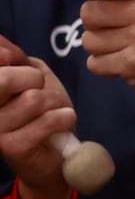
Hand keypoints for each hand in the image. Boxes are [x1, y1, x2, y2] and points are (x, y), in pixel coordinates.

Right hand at [0, 35, 73, 198]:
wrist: (55, 156)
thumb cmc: (43, 112)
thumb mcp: (33, 77)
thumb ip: (16, 58)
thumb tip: (0, 42)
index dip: (8, 56)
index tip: (16, 63)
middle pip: (5, 78)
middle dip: (33, 79)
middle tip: (40, 90)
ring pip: (33, 99)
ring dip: (54, 103)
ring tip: (53, 112)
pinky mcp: (12, 147)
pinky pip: (48, 119)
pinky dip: (64, 117)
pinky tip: (61, 124)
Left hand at [81, 0, 134, 136]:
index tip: (111, 2)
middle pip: (89, 11)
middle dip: (95, 24)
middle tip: (116, 30)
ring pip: (88, 39)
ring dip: (100, 47)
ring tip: (124, 49)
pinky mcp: (132, 64)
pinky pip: (94, 63)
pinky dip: (104, 67)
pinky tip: (125, 64)